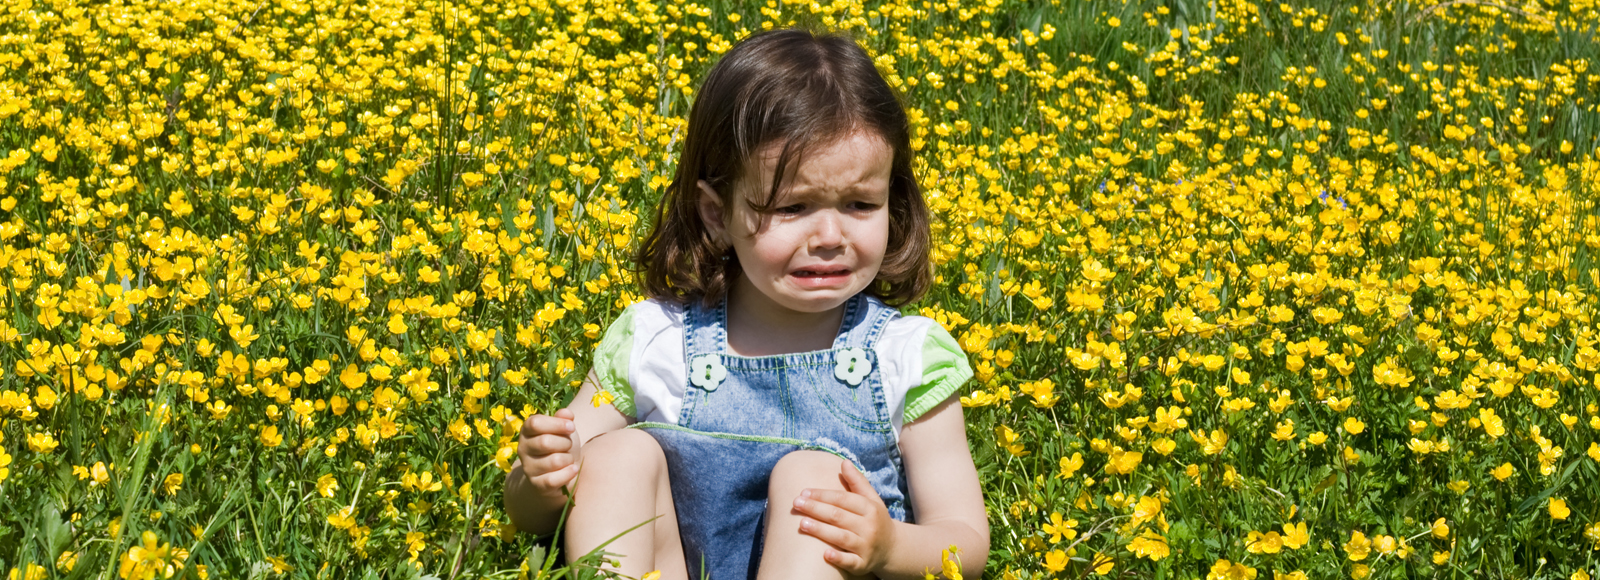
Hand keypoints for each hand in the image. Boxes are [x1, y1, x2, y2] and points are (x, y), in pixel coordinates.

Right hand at [517, 408, 581, 497]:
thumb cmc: (561, 446)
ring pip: (553, 461)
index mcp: (527, 431)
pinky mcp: (536, 484)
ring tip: (568, 459)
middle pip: (545, 442)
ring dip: (568, 459)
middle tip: (569, 445)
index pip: (535, 423)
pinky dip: (568, 473)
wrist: (561, 473)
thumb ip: (564, 418)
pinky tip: (573, 469)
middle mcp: (523, 449)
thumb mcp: (563, 429)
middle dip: (565, 443)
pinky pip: (553, 479)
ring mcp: (528, 468)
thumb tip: (567, 414)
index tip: (571, 427)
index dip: (556, 424)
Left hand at [793, 460, 896, 574]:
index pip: (843, 499)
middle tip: (796, 504)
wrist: (892, 549)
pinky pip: (850, 562)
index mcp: (870, 508)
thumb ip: (857, 482)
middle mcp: (869, 527)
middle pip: (839, 516)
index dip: (823, 495)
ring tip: (801, 524)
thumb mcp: (872, 499)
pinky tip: (824, 554)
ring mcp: (866, 546)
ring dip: (821, 530)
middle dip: (816, 509)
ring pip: (841, 537)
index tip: (804, 492)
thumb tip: (844, 462)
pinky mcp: (863, 564)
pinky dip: (838, 558)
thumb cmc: (875, 520)